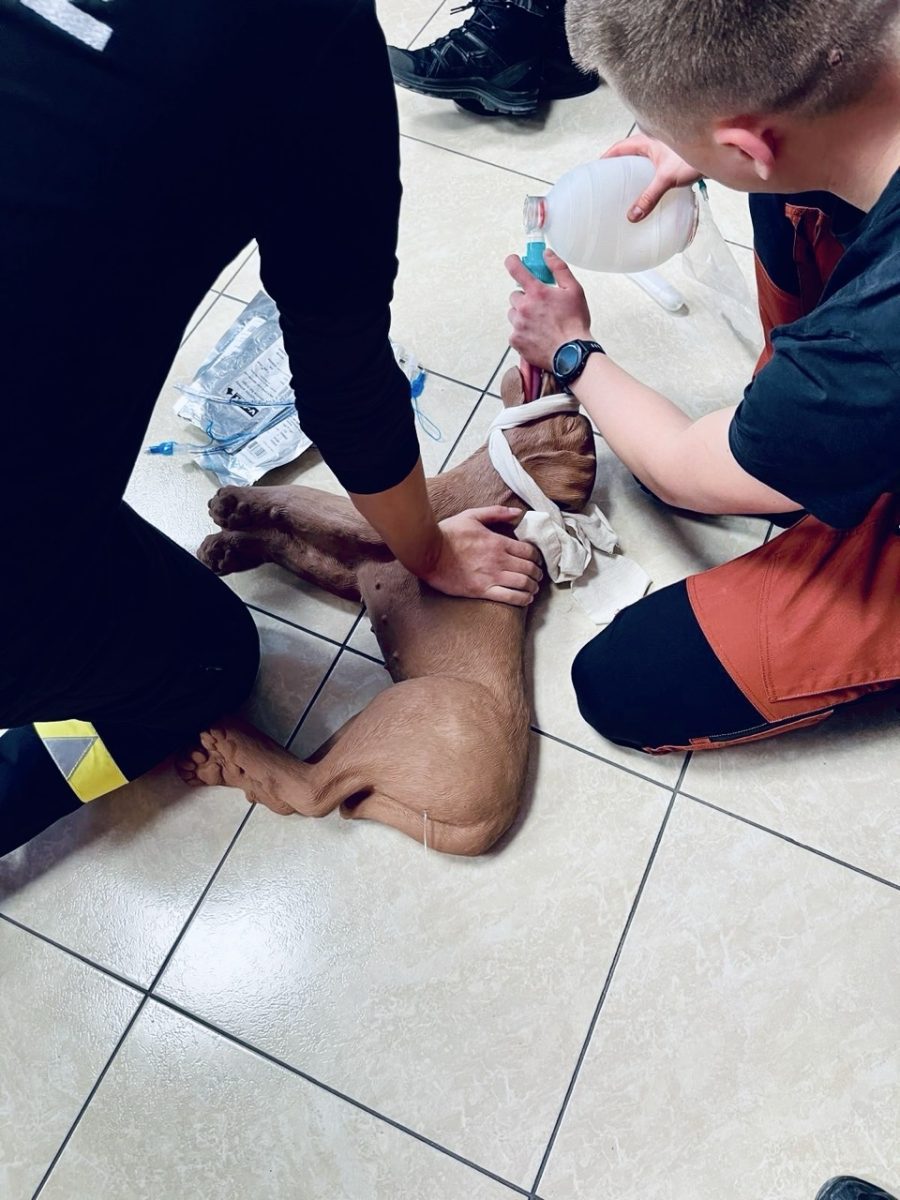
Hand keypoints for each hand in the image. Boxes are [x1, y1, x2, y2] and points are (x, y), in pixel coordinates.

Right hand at [422, 507, 542, 606]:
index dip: (537, 557)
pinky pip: (509, 597)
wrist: (427, 553)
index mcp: (497, 542)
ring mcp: (491, 577)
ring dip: (533, 587)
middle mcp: (498, 560)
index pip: (528, 551)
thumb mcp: (471, 516)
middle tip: (538, 575)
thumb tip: (517, 512)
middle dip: (537, 573)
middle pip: (529, 568)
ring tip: (534, 588)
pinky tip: (526, 599)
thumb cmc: (447, 534)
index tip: (536, 560)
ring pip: (523, 584)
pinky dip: (522, 599)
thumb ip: (496, 513)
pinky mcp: (482, 591)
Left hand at [505, 249, 591, 369]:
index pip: (516, 270)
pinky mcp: (515, 340)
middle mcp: (524, 307)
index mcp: (537, 292)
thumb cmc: (575, 323)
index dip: (512, 262)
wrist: (572, 353)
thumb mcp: (574, 290)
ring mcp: (518, 325)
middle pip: (515, 296)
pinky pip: (514, 332)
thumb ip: (559, 269)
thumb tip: (547, 255)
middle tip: (540, 307)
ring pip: (513, 314)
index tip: (511, 261)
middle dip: (525, 299)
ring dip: (522, 316)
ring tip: (539, 324)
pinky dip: (523, 333)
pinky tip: (536, 335)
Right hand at [603, 132, 701, 221]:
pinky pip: (652, 168)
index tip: (596, 169)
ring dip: (633, 172)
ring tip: (623, 189)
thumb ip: (649, 197)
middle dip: (618, 166)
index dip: (606, 158)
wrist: (721, 154)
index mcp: (647, 140)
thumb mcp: (667, 178)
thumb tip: (633, 215)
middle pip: (628, 154)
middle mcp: (654, 143)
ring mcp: (662, 151)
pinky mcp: (671, 161)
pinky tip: (645, 190)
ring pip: (641, 161)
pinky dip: (645, 178)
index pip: (619, 147)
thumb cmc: (694, 157)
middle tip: (607, 182)